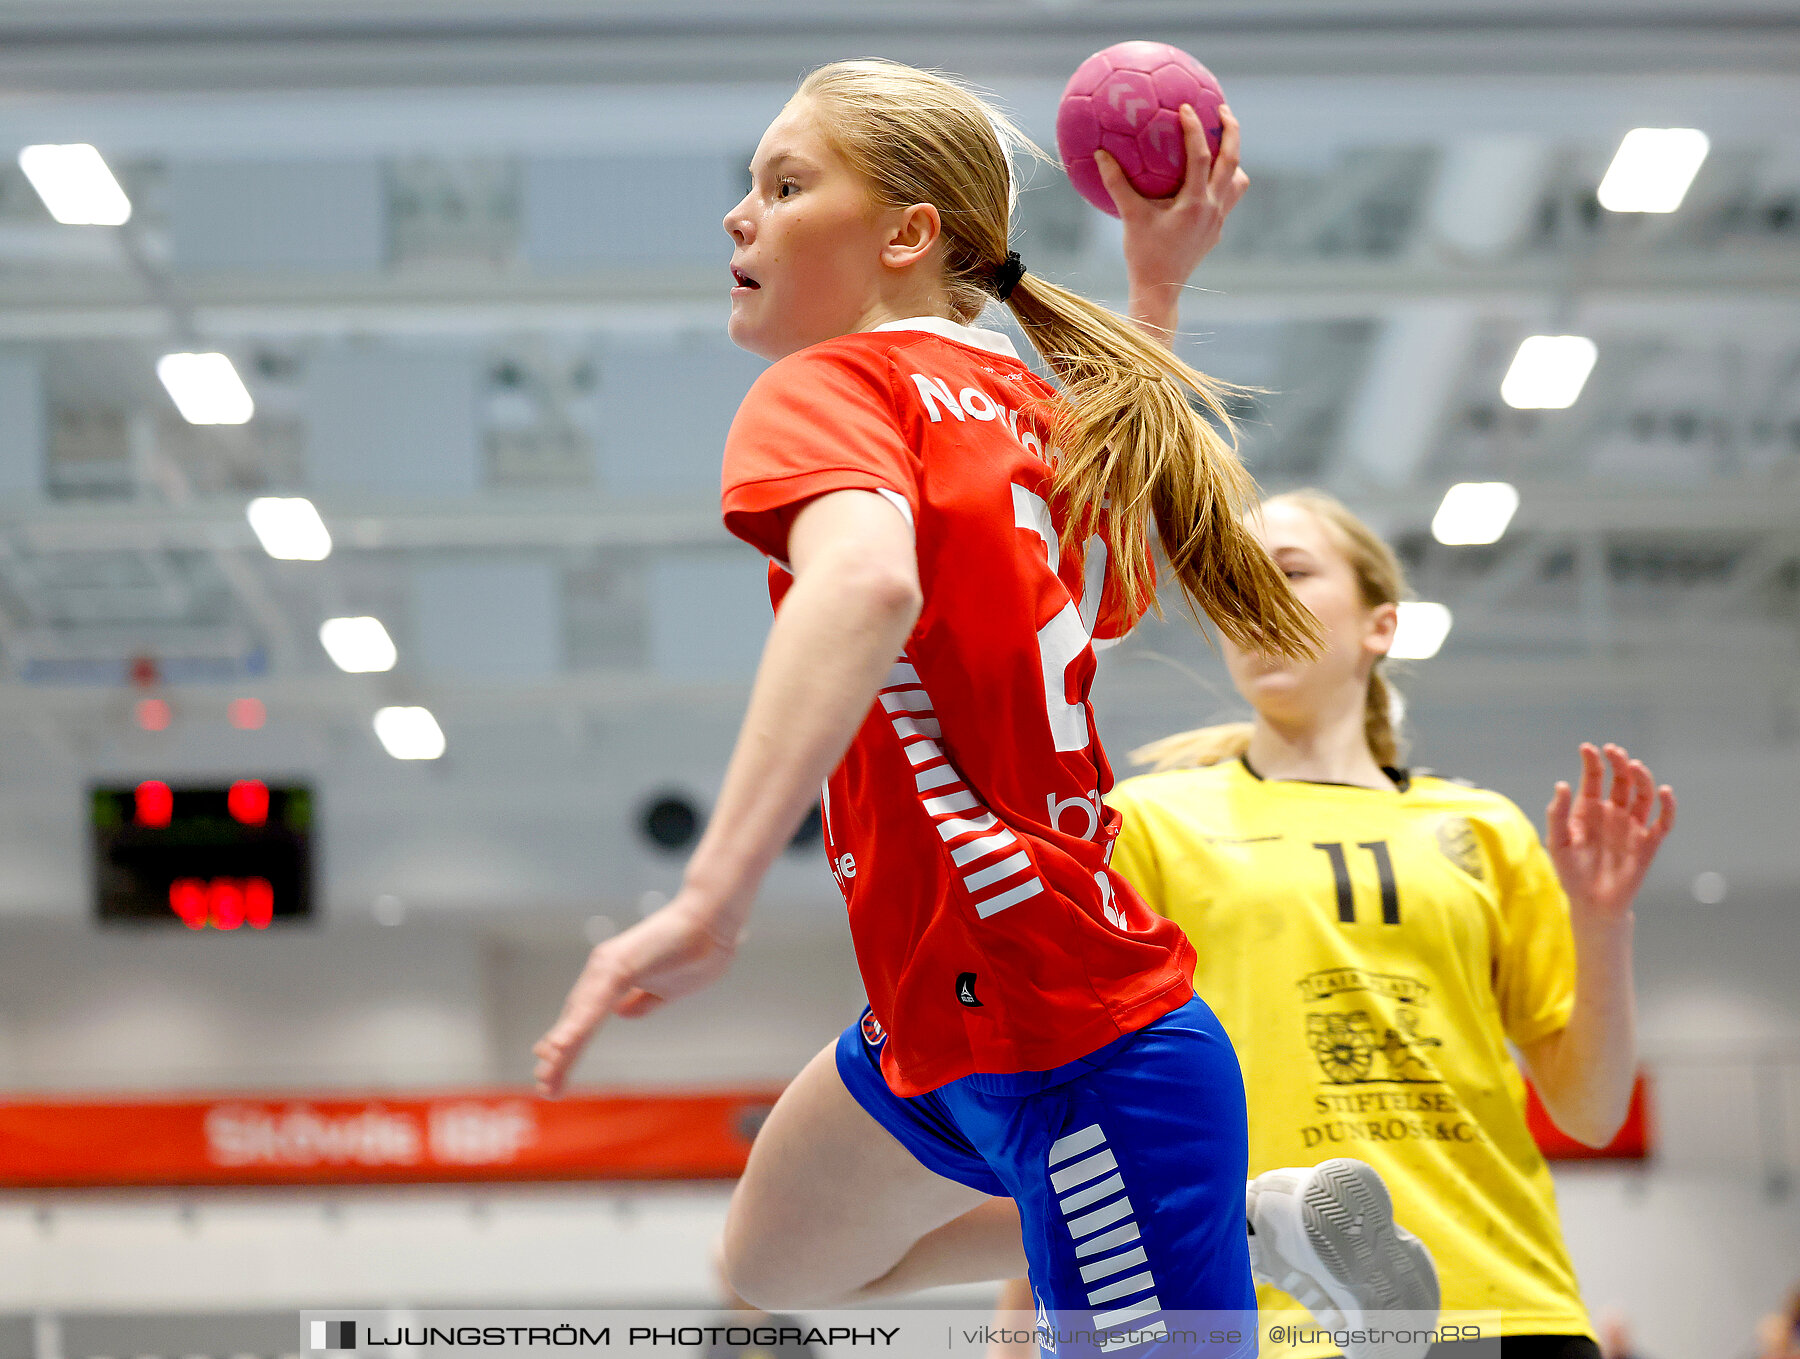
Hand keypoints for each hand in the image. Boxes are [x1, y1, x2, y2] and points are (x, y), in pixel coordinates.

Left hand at [532, 890, 737, 1096]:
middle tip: (544, 1087)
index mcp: (612, 978)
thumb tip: (623, 1013)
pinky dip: (577, 1026)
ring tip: (547, 1074)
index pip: (584, 1017)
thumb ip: (644, 1001)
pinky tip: (561, 1046)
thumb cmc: (697, 950)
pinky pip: (595, 1003)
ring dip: (563, 1047)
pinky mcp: (620, 964)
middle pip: (576, 1019)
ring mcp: (608, 966)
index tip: (549, 1068)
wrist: (714, 919)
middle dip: (559, 1056)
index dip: (568, 1042)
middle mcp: (602, 971)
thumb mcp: (668, 989)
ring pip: (580, 1015)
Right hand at [1098, 103, 1249, 335]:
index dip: (1195, 128)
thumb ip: (1116, 183)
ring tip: (1221, 146)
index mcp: (1195, 203)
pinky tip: (1205, 180)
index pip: (1201, 156)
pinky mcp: (1216, 231)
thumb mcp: (1129, 216)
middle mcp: (1213, 209)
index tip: (1187, 107)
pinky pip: (1228, 198)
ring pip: (1238, 182)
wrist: (1160, 289)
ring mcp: (1219, 221)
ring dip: (1233, 160)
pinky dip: (1222, 182)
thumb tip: (1099, 153)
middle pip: (1233, 161)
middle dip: (1232, 131)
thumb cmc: (1142, 254)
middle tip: (1222, 110)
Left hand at [1546, 743, 1675, 926]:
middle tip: (1614, 751)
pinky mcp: (1649, 843)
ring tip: (1634, 766)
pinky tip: (1663, 792)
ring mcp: (1632, 826)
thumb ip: (1557, 815)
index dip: (1593, 761)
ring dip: (1641, 778)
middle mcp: (1612, 813)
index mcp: (1588, 809)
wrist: (1592, 904)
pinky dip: (1666, 806)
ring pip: (1643, 795)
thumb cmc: (1571, 873)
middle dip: (1618, 763)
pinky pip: (1662, 821)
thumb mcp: (1558, 844)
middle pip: (1621, 780)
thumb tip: (1561, 785)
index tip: (1588, 747)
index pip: (1594, 778)